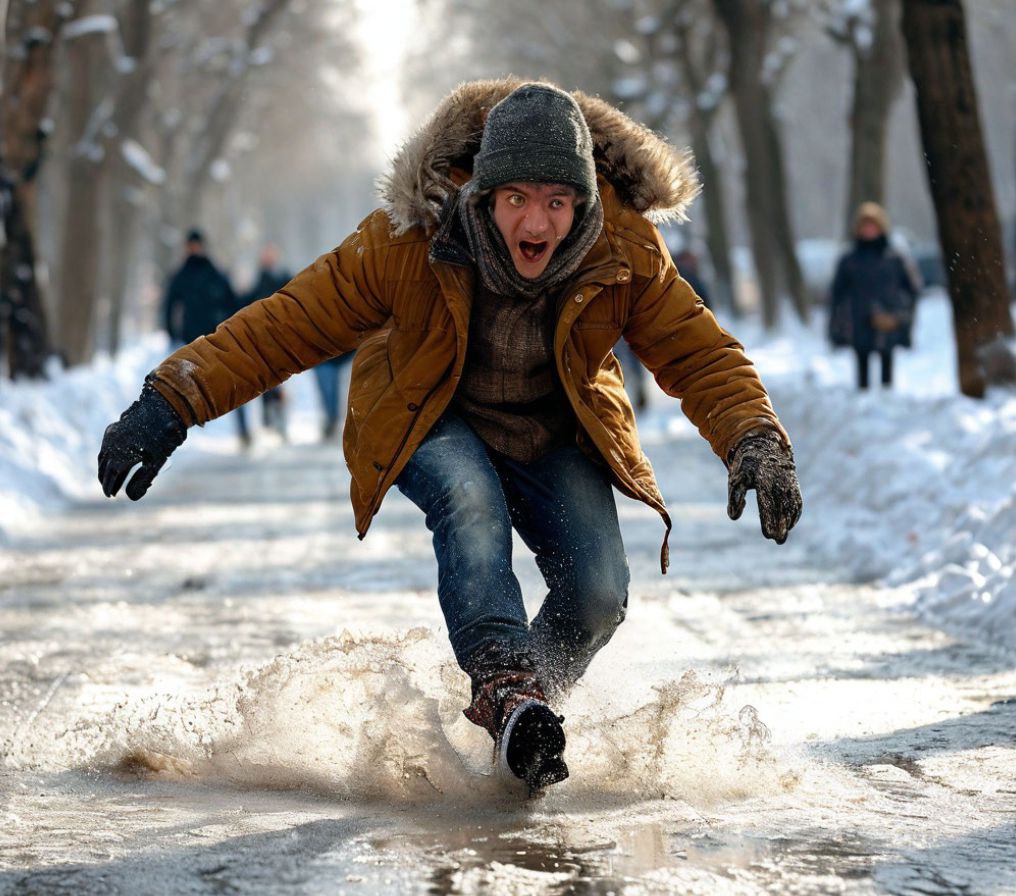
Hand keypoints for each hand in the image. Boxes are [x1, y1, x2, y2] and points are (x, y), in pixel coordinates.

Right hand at [98, 383, 186, 499]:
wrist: (162, 408)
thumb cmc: (163, 437)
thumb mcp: (157, 461)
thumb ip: (143, 480)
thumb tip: (130, 498)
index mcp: (121, 456)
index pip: (111, 476)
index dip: (110, 486)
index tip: (110, 495)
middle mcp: (112, 445)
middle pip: (105, 467)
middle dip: (106, 480)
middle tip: (109, 491)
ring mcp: (111, 436)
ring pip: (102, 456)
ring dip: (104, 468)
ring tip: (108, 479)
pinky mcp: (113, 428)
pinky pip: (105, 446)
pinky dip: (106, 456)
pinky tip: (110, 460)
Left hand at [727, 430, 802, 543]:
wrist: (763, 444)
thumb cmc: (745, 467)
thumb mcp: (736, 478)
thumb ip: (735, 497)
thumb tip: (734, 516)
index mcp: (762, 478)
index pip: (767, 503)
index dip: (768, 519)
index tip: (767, 535)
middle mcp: (778, 480)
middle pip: (780, 507)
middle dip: (779, 524)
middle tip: (777, 540)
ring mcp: (788, 481)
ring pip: (790, 505)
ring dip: (788, 522)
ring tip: (782, 538)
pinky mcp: (793, 483)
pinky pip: (796, 500)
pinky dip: (794, 513)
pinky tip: (789, 525)